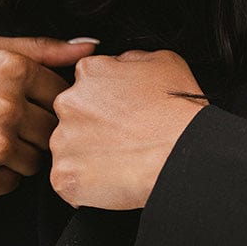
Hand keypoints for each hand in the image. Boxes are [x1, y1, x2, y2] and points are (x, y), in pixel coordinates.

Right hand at [0, 35, 99, 195]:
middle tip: (5, 123)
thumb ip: (44, 48)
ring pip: (37, 160)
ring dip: (20, 154)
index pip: (62, 94)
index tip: (24, 102)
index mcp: (13, 69)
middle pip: (53, 130)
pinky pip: (14, 182)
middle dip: (35, 129)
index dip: (46, 100)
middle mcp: (8, 106)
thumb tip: (92, 46)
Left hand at [49, 48, 208, 210]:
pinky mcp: (64, 175)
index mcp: (90, 72)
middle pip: (72, 116)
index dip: (105, 101)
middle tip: (122, 139)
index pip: (85, 84)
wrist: (183, 153)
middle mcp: (69, 103)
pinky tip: (113, 180)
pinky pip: (68, 181)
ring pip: (68, 149)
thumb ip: (130, 60)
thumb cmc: (178, 111)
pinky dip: (86, 185)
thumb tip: (121, 65)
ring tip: (122, 162)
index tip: (120, 113)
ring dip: (88, 157)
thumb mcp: (163, 61)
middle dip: (92, 128)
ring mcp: (63, 141)